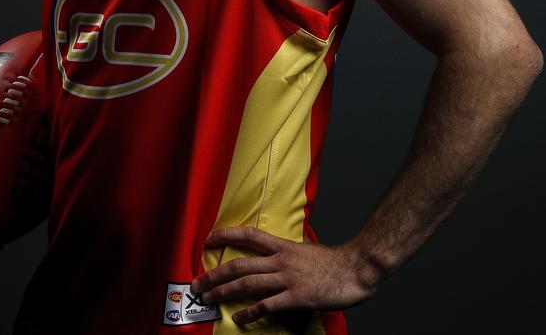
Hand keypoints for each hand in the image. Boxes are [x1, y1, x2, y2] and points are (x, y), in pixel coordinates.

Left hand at [191, 226, 375, 328]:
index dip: (227, 235)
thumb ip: (287, 254)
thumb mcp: (305, 250)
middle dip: (215, 274)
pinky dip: (250, 313)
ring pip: (247, 284)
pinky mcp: (296, 297)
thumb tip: (273, 256)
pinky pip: (267, 306)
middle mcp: (281, 260)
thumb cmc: (332, 262)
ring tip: (208, 299)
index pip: (249, 235)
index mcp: (283, 246)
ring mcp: (287, 278)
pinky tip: (239, 319)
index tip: (208, 240)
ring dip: (224, 292)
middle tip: (197, 283)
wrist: (355, 268)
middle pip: (240, 265)